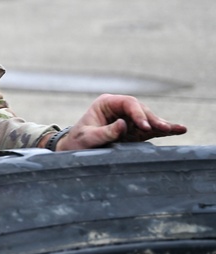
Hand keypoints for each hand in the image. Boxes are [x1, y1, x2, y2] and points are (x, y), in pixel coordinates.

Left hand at [54, 94, 186, 150]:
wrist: (74, 150)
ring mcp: (128, 119)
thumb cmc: (78, 142)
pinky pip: (150, 130)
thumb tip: (122, 124)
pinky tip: (179, 130)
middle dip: (152, 119)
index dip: (138, 113)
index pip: (128, 103)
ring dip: (161, 125)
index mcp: (106, 103)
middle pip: (141, 110)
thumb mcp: (88, 138)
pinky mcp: (134, 131)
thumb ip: (105, 132)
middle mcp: (119, 109)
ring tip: (177, 129)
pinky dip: (163, 131)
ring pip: (148, 119)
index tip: (144, 126)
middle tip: (162, 129)